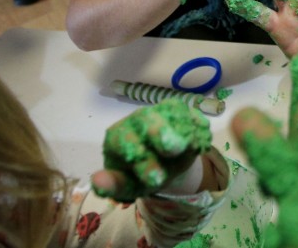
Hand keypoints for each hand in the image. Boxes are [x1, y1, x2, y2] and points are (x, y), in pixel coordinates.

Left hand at [92, 98, 211, 202]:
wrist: (162, 166)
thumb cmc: (138, 176)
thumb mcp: (127, 186)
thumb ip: (114, 185)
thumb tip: (97, 180)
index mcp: (118, 136)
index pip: (124, 141)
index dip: (139, 158)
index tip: (155, 179)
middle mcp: (138, 119)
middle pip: (147, 118)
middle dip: (161, 133)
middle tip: (175, 149)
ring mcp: (160, 111)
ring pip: (173, 113)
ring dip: (186, 131)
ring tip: (194, 150)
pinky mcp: (181, 110)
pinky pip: (191, 114)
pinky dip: (198, 128)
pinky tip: (200, 143)